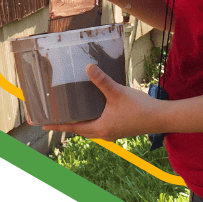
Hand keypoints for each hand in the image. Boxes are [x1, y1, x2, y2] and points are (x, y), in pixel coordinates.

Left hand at [42, 64, 164, 140]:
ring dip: (81, 119)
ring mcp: (112, 132)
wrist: (161, 118)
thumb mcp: (117, 92)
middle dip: (67, 122)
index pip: (72, 127)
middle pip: (80, 128)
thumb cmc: (139, 108)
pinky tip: (95, 106)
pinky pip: (100, 124)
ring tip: (71, 109)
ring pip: (91, 127)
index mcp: (99, 129)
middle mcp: (104, 133)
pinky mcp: (120, 127)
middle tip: (54, 114)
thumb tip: (87, 68)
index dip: (56, 124)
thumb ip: (102, 81)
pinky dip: (92, 117)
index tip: (41, 123)